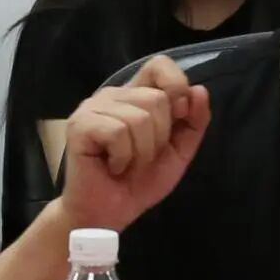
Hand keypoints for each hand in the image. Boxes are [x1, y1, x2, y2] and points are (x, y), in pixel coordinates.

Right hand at [59, 55, 209, 230]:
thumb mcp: (179, 151)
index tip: (179, 116)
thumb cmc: (140, 182)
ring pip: (140, 117)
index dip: (176, 86)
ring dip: (142, 152)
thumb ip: (194, 122)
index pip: (160, 65)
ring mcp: (93, 107)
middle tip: (143, 157)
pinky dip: (124, 157)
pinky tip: (113, 167)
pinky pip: (119, 132)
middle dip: (160, 137)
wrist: (110, 214)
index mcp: (136, 94)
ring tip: (127, 164)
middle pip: (156, 98)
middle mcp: (113, 94)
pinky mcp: (80, 125)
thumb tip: (199, 91)